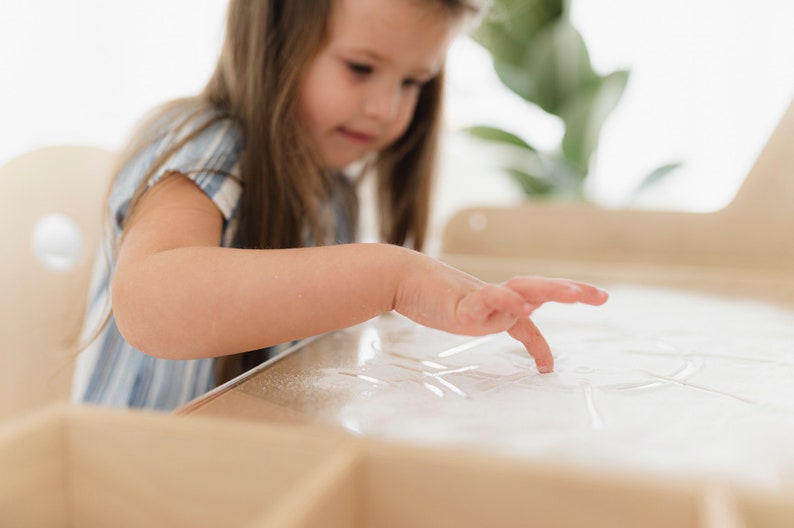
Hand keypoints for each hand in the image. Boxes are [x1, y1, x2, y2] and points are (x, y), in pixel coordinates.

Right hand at [394, 253, 607, 372]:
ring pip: (522, 290)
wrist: (399, 277)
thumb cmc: (427, 294)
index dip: (540, 344)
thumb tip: (490, 320)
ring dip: (550, 291)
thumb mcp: (459, 312)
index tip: (548, 368)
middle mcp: (494, 300)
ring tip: (574, 294)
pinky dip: (508, 301)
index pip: (527, 319)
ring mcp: (481, 300)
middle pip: (538, 290)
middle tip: (600, 296)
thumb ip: (479, 316)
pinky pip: (491, 299)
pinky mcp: (463, 303)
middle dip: (570, 292)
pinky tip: (524, 306)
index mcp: (495, 305)